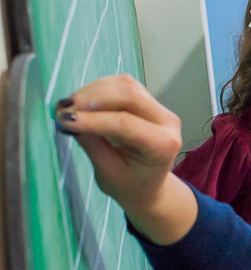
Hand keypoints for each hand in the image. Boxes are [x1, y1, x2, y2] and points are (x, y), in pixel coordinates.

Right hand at [55, 75, 196, 244]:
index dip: (93, 119)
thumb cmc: (130, 184)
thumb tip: (69, 118)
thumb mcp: (108, 172)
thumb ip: (92, 144)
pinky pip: (122, 85)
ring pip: (125, 85)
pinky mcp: (148, 100)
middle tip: (62, 110)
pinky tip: (80, 103)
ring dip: (92, 92)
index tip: (63, 120)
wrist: (148, 185)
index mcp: (164, 145)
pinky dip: (97, 90)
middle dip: (91, 99)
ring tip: (68, 107)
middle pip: (129, 95)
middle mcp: (168, 122)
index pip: (127, 124)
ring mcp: (160, 108)